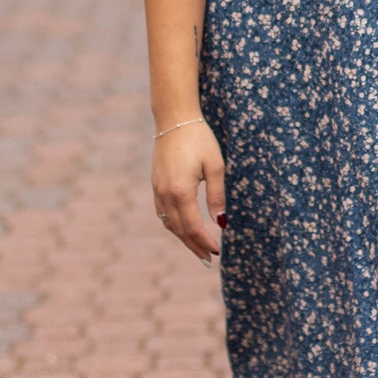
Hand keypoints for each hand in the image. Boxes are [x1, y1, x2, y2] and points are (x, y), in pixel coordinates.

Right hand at [152, 120, 225, 263]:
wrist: (174, 118)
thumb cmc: (199, 139)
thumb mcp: (215, 166)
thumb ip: (217, 195)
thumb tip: (221, 221)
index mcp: (181, 192)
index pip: (193, 227)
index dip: (205, 241)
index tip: (217, 252)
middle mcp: (165, 194)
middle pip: (179, 230)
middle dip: (194, 246)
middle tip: (208, 259)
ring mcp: (157, 189)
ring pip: (168, 223)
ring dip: (183, 238)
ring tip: (197, 248)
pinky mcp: (155, 183)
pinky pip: (162, 212)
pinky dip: (173, 225)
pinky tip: (183, 228)